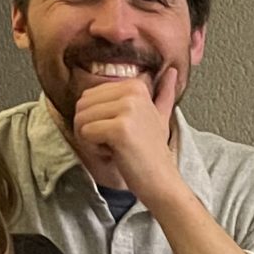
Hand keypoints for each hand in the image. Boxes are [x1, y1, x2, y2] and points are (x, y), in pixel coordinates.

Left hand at [69, 63, 180, 200]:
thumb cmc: (152, 152)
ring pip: (80, 119)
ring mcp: (127, 109)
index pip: (88, 96)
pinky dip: (94, 149)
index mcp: (136, 85)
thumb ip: (163, 94)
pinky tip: (114, 154)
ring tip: (115, 148)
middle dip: (90, 129)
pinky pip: (85, 134)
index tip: (119, 132)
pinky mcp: (120, 129)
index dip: (97, 119)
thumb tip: (173, 72)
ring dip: (91, 140)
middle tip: (115, 142)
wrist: (161, 181)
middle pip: (81, 105)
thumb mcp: (159, 117)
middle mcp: (132, 91)